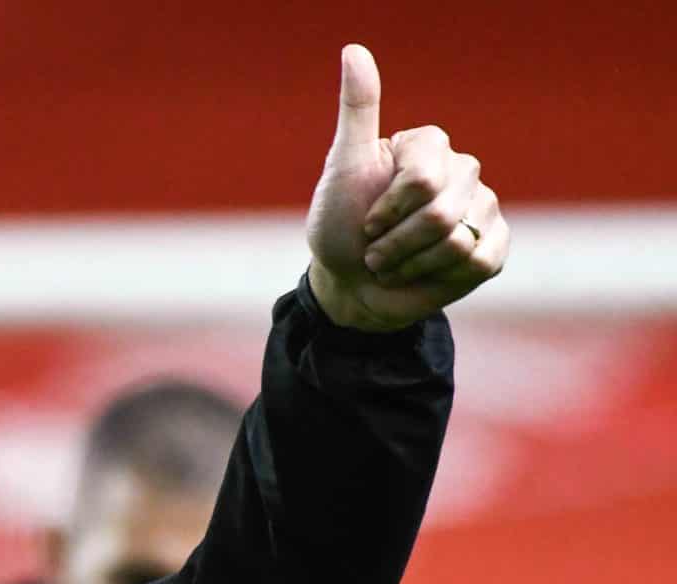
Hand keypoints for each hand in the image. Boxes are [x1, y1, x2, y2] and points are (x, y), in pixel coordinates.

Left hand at [305, 44, 507, 331]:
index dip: (386, 210)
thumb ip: (357, 111)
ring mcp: (483, 206)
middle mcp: (462, 169)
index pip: (421, 179)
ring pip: (456, 242)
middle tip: (376, 249)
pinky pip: (479, 262)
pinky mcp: (493, 246)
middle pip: (438, 214)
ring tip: (394, 263)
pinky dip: (439, 277)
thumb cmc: (340, 225)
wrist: (349, 284)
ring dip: (410, 264)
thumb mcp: (341, 168)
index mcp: (429, 146)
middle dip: (394, 244)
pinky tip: (424, 274)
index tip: (366, 220)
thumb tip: (353, 49)